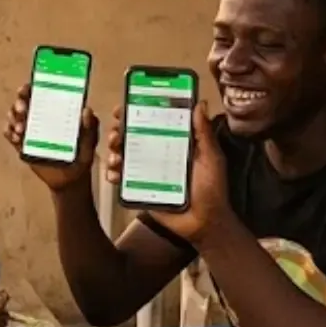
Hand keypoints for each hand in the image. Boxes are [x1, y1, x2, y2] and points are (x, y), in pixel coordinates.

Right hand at [4, 82, 96, 191]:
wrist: (70, 180)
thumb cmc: (82, 157)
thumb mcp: (89, 142)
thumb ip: (90, 128)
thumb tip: (86, 110)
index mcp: (55, 110)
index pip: (40, 93)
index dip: (30, 88)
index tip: (26, 88)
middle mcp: (40, 117)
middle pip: (22, 102)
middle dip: (18, 103)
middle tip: (23, 110)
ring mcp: (30, 131)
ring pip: (13, 117)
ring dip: (13, 119)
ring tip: (21, 131)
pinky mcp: (22, 145)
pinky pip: (10, 134)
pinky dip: (9, 133)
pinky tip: (16, 138)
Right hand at [103, 101, 233, 244]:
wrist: (204, 223)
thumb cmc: (212, 189)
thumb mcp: (211, 158)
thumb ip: (204, 133)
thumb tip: (200, 103)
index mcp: (173, 142)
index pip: (151, 121)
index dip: (135, 112)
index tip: (123, 107)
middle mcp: (157, 153)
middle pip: (131, 136)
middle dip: (118, 131)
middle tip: (116, 133)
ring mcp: (146, 171)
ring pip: (122, 155)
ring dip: (113, 151)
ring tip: (116, 154)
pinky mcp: (138, 189)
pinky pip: (121, 179)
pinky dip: (113, 174)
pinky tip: (114, 174)